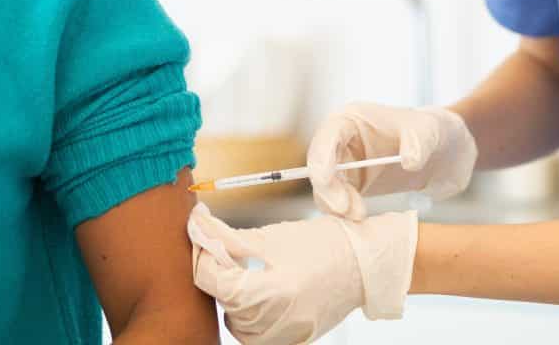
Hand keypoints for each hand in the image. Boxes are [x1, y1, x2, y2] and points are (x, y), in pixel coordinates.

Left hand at [187, 203, 417, 344]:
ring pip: (232, 316)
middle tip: (232, 248)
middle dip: (219, 271)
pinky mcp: (284, 343)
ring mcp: (277, 339)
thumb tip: (196, 225)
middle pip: (219, 298)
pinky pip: (251, 328)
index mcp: (267, 294)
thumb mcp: (270, 237)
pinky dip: (250, 308)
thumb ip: (226, 237)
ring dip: (234, 292)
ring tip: (255, 270)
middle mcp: (270, 325)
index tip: (201, 230)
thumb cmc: (322, 247)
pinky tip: (265, 288)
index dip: (202, 251)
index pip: (209, 278)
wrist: (363, 268)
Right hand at [307, 103, 476, 219]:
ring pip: (326, 191)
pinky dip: (347, 217)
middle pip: (320, 167)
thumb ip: (420, 142)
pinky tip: (363, 223)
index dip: (321, 157)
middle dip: (329, 190)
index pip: (327, 136)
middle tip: (350, 210)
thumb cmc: (435, 131)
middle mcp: (343, 142)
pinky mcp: (357, 189)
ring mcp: (348, 167)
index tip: (326, 180)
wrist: (448, 154)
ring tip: (361, 216)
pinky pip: (341, 206)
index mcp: (353, 120)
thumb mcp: (432, 130)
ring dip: (338, 207)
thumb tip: (408, 161)